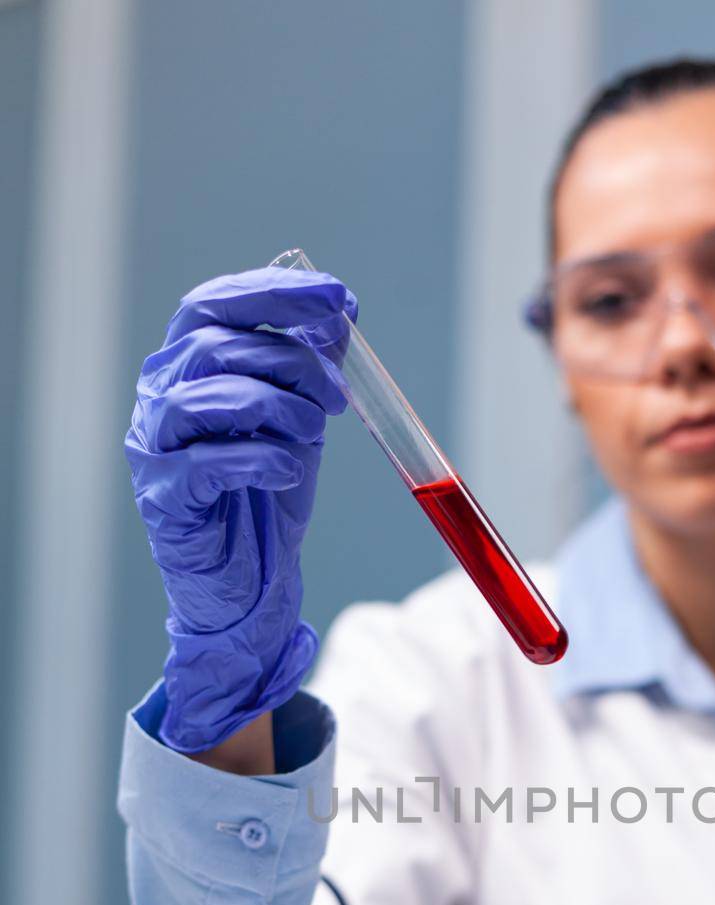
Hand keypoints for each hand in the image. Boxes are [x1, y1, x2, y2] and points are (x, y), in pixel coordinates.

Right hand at [125, 267, 356, 751]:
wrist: (247, 581)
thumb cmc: (266, 495)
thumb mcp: (298, 419)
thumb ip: (310, 367)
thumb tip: (341, 311)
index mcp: (188, 365)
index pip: (216, 304)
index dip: (275, 292)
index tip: (336, 299)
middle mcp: (160, 396)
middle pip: (216, 346)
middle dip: (291, 360)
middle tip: (337, 394)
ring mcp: (153, 447)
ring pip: (205, 397)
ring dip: (277, 407)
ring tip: (313, 433)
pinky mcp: (164, 498)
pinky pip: (206, 464)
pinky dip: (259, 460)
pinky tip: (289, 472)